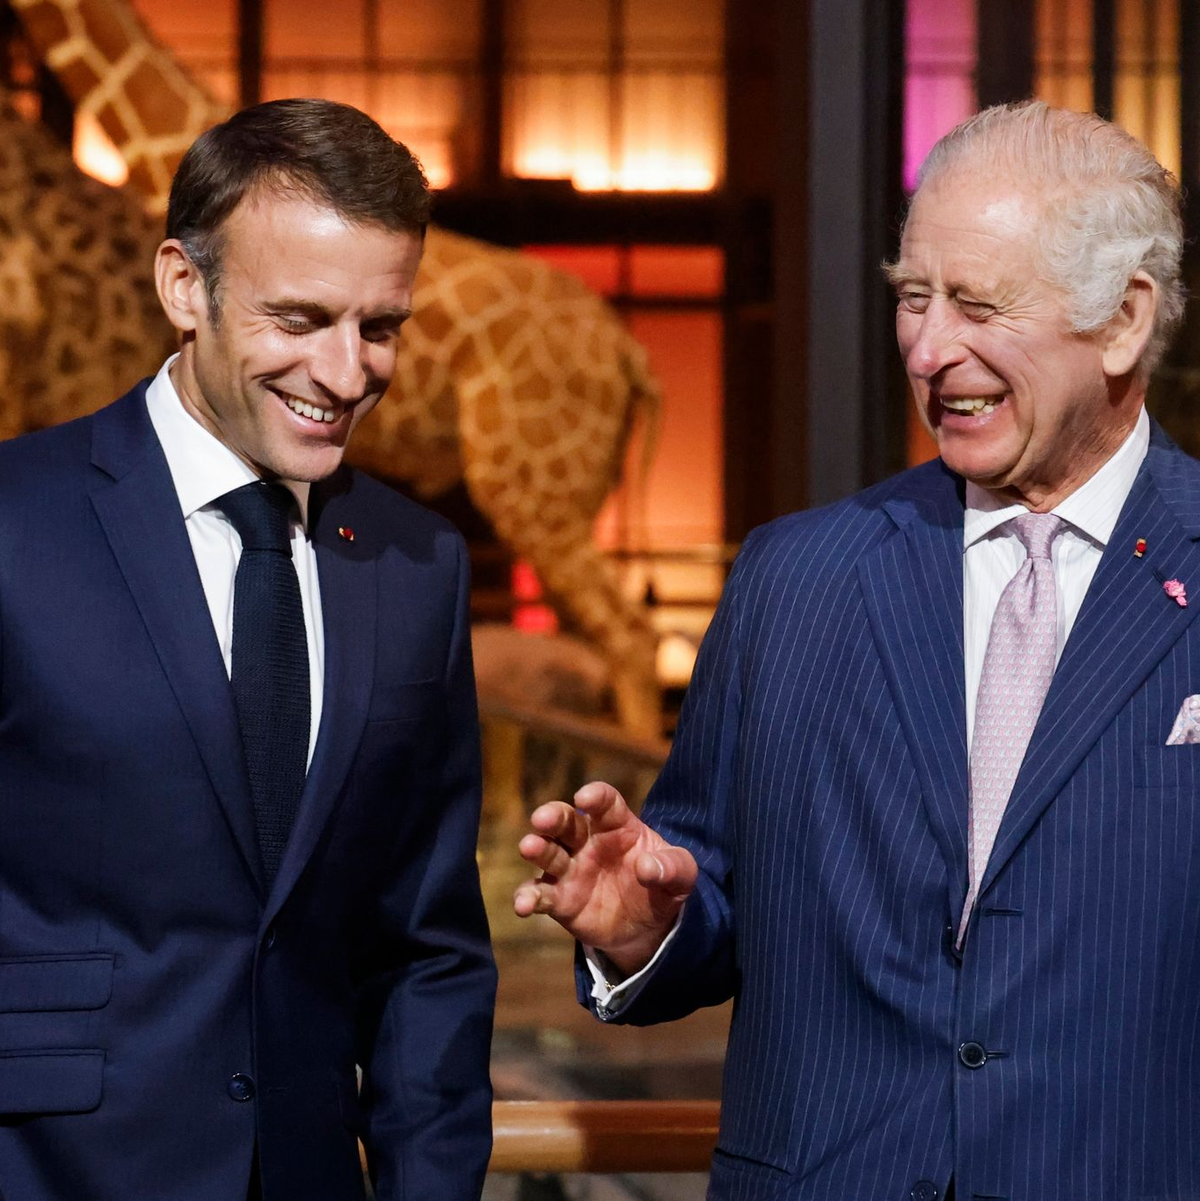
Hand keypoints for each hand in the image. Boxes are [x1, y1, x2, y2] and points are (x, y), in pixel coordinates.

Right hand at [513, 781, 696, 975]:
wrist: (650, 925)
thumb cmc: (663, 884)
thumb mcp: (682, 874)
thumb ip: (673, 867)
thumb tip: (648, 867)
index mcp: (618, 825)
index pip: (605, 803)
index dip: (595, 797)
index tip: (586, 798)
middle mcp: (588, 842)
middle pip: (566, 822)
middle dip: (553, 816)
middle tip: (542, 818)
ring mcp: (571, 870)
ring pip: (548, 853)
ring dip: (537, 849)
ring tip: (530, 847)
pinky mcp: (561, 899)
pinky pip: (541, 894)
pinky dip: (528, 897)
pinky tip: (523, 905)